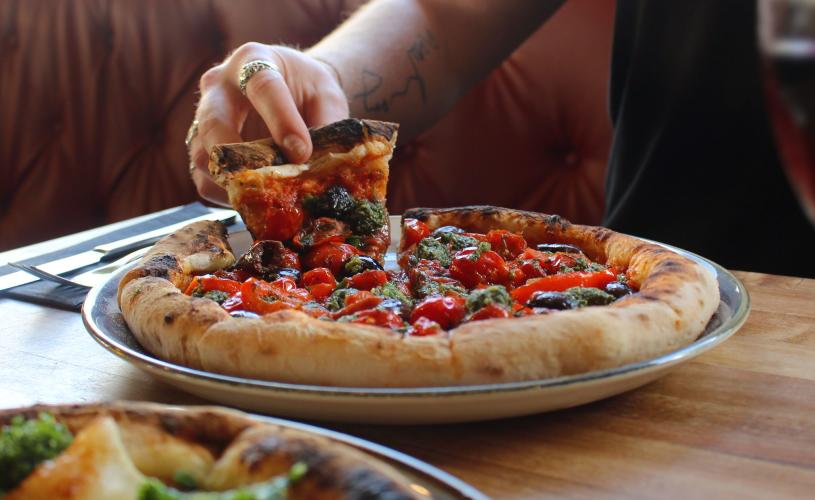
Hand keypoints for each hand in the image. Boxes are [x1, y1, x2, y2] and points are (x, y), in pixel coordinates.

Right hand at [188, 43, 348, 203]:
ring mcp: (203, 118)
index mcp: (253, 60)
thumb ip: (327, 123)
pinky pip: (203, 180)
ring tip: (268, 195)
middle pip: (213, 122)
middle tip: (268, 182)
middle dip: (239, 158)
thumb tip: (320, 164)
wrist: (289, 90)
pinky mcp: (201, 148)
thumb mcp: (326, 96)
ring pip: (202, 156)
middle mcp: (218, 86)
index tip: (302, 152)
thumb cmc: (306, 89)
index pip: (262, 86)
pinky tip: (256, 198)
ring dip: (234, 183)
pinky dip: (227, 196)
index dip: (281, 120)